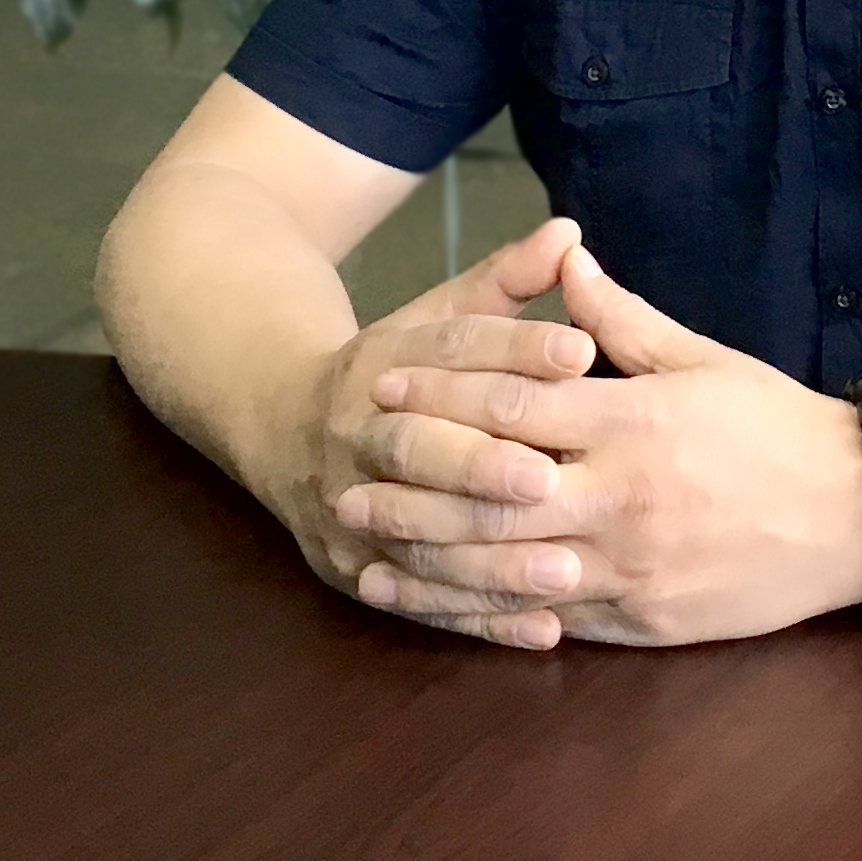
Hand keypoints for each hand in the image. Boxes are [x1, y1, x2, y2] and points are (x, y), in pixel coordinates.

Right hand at [260, 215, 600, 642]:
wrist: (278, 423)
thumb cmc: (398, 367)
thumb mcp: (440, 314)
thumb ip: (507, 281)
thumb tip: (568, 231)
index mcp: (384, 358)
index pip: (453, 349)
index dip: (518, 347)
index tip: (583, 352)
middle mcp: (357, 432)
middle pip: (420, 447)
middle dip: (483, 464)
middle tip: (551, 477)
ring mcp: (347, 507)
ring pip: (417, 537)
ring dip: (489, 559)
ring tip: (565, 571)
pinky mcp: (353, 572)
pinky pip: (419, 601)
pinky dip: (479, 619)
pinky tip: (542, 629)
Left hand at [350, 244, 861, 649]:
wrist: (854, 513)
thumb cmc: (775, 423)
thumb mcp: (701, 357)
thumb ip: (621, 318)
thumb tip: (565, 262)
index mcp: (634, 422)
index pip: (514, 408)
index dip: (442, 399)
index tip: (384, 389)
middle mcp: (622, 497)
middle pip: (493, 495)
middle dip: (414, 489)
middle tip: (350, 481)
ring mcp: (630, 567)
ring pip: (508, 570)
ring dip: (430, 563)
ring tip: (368, 553)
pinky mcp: (643, 621)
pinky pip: (551, 621)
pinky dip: (489, 617)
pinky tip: (443, 611)